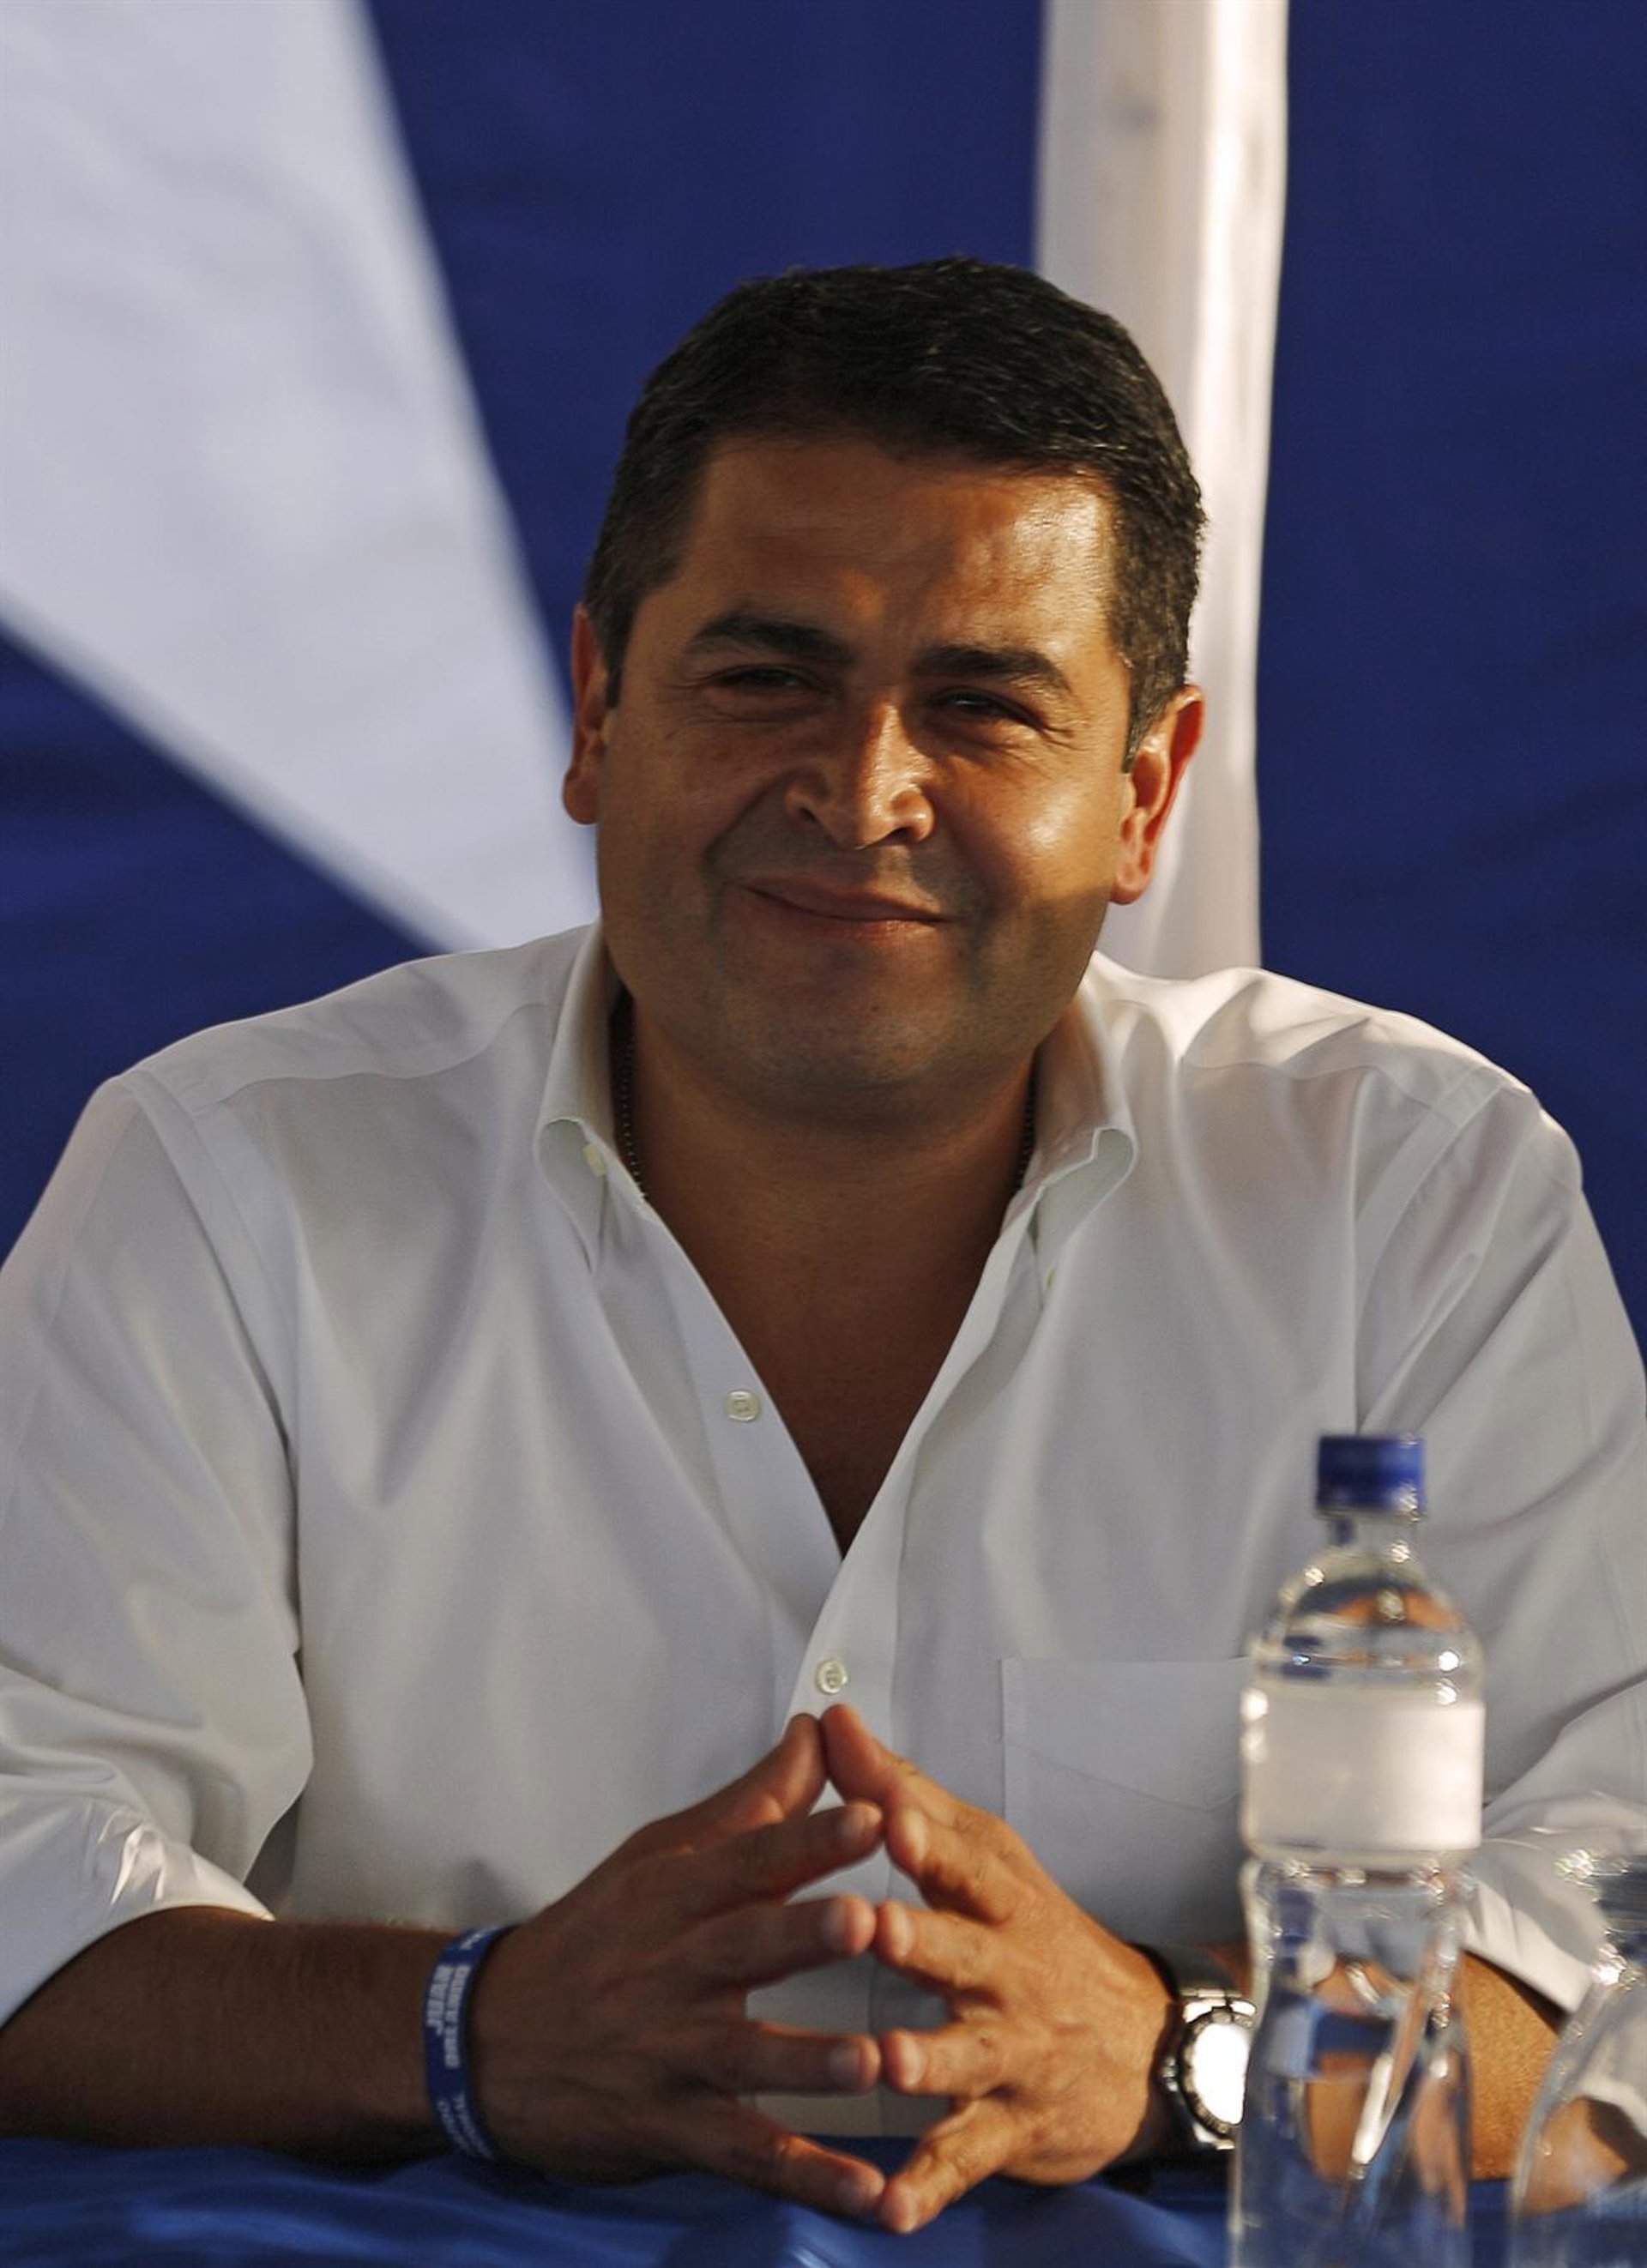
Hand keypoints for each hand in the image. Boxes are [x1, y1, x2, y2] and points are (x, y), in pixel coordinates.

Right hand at [468, 1715, 886, 2215]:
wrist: (482, 2043)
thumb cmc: (591, 1939)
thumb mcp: (655, 1859)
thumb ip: (750, 1803)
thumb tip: (816, 1730)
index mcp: (673, 1895)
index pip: (746, 1857)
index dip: (806, 1837)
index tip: (872, 1816)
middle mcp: (670, 1970)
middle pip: (743, 1946)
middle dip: (803, 1935)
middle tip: (868, 1922)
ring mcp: (668, 2054)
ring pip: (744, 2057)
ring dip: (810, 2063)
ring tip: (875, 2062)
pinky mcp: (669, 2128)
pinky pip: (746, 2156)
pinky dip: (808, 2178)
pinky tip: (870, 2196)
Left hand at [821, 1704, 1174, 2233]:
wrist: (1146, 2043)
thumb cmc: (1033, 1931)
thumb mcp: (982, 1855)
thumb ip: (899, 1792)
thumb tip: (830, 1719)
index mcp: (996, 1899)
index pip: (962, 1861)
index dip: (927, 1837)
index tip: (886, 1815)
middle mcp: (1008, 1972)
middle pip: (962, 1952)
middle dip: (921, 1942)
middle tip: (876, 1929)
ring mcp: (1012, 2052)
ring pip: (966, 2056)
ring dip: (928, 2061)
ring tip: (888, 2063)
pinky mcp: (1009, 2126)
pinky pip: (966, 2157)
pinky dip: (931, 2187)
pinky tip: (892, 2211)